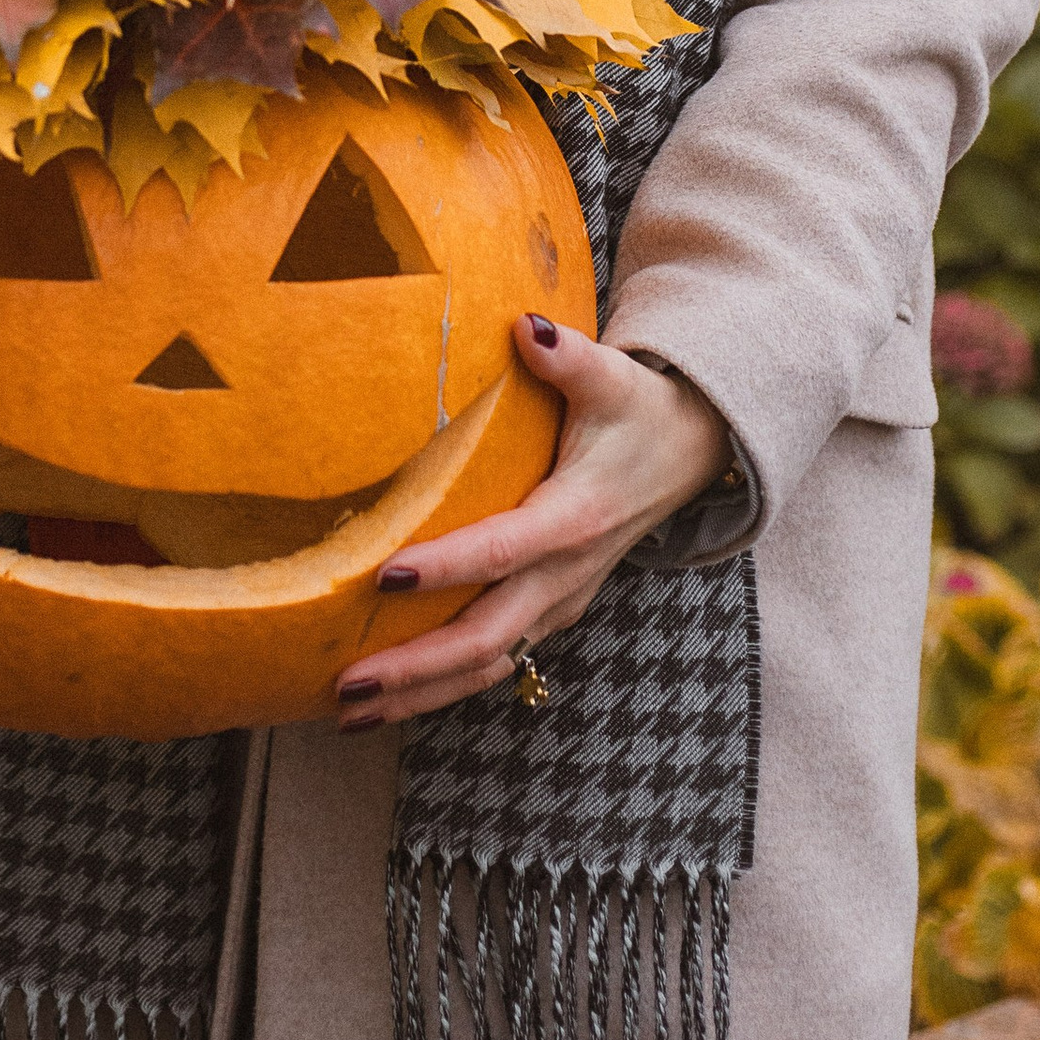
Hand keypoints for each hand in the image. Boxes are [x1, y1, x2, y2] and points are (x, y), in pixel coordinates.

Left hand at [333, 318, 731, 729]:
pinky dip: (443, 686)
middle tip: (346, 681)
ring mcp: (560, 601)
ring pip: (488, 665)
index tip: (382, 574)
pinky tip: (390, 700)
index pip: (502, 551)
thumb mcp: (612, 378)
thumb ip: (569, 357)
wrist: (693, 452)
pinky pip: (496, 661)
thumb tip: (525, 326)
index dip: (446, 567)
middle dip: (414, 666)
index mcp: (576, 517)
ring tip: (348, 712)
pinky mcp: (552, 610)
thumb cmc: (641, 409)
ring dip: (420, 693)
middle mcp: (567, 574)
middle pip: (486, 637)